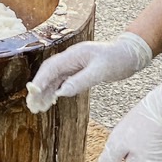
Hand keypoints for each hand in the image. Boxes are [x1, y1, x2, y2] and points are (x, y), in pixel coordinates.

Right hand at [24, 32, 151, 112]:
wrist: (130, 53)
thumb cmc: (118, 59)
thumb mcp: (101, 72)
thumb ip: (81, 81)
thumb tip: (61, 93)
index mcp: (74, 55)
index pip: (51, 68)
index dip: (40, 81)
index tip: (32, 94)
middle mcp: (70, 58)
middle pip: (48, 73)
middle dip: (38, 88)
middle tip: (31, 105)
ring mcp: (73, 64)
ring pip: (53, 78)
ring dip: (44, 92)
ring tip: (37, 108)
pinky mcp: (77, 71)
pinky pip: (61, 81)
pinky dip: (53, 91)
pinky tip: (49, 101)